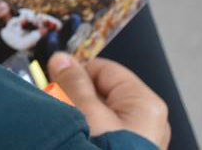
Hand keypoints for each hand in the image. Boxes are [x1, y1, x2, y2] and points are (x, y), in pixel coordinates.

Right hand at [48, 52, 170, 148]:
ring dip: (76, 115)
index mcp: (144, 103)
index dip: (77, 71)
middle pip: (102, 93)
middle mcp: (147, 121)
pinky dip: (84, 132)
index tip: (54, 76)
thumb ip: (73, 83)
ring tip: (63, 125)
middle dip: (74, 96)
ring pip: (99, 115)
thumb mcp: (84, 112)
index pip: (106, 70)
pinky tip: (72, 138)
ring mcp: (137, 141)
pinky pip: (101, 133)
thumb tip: (62, 60)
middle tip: (54, 102)